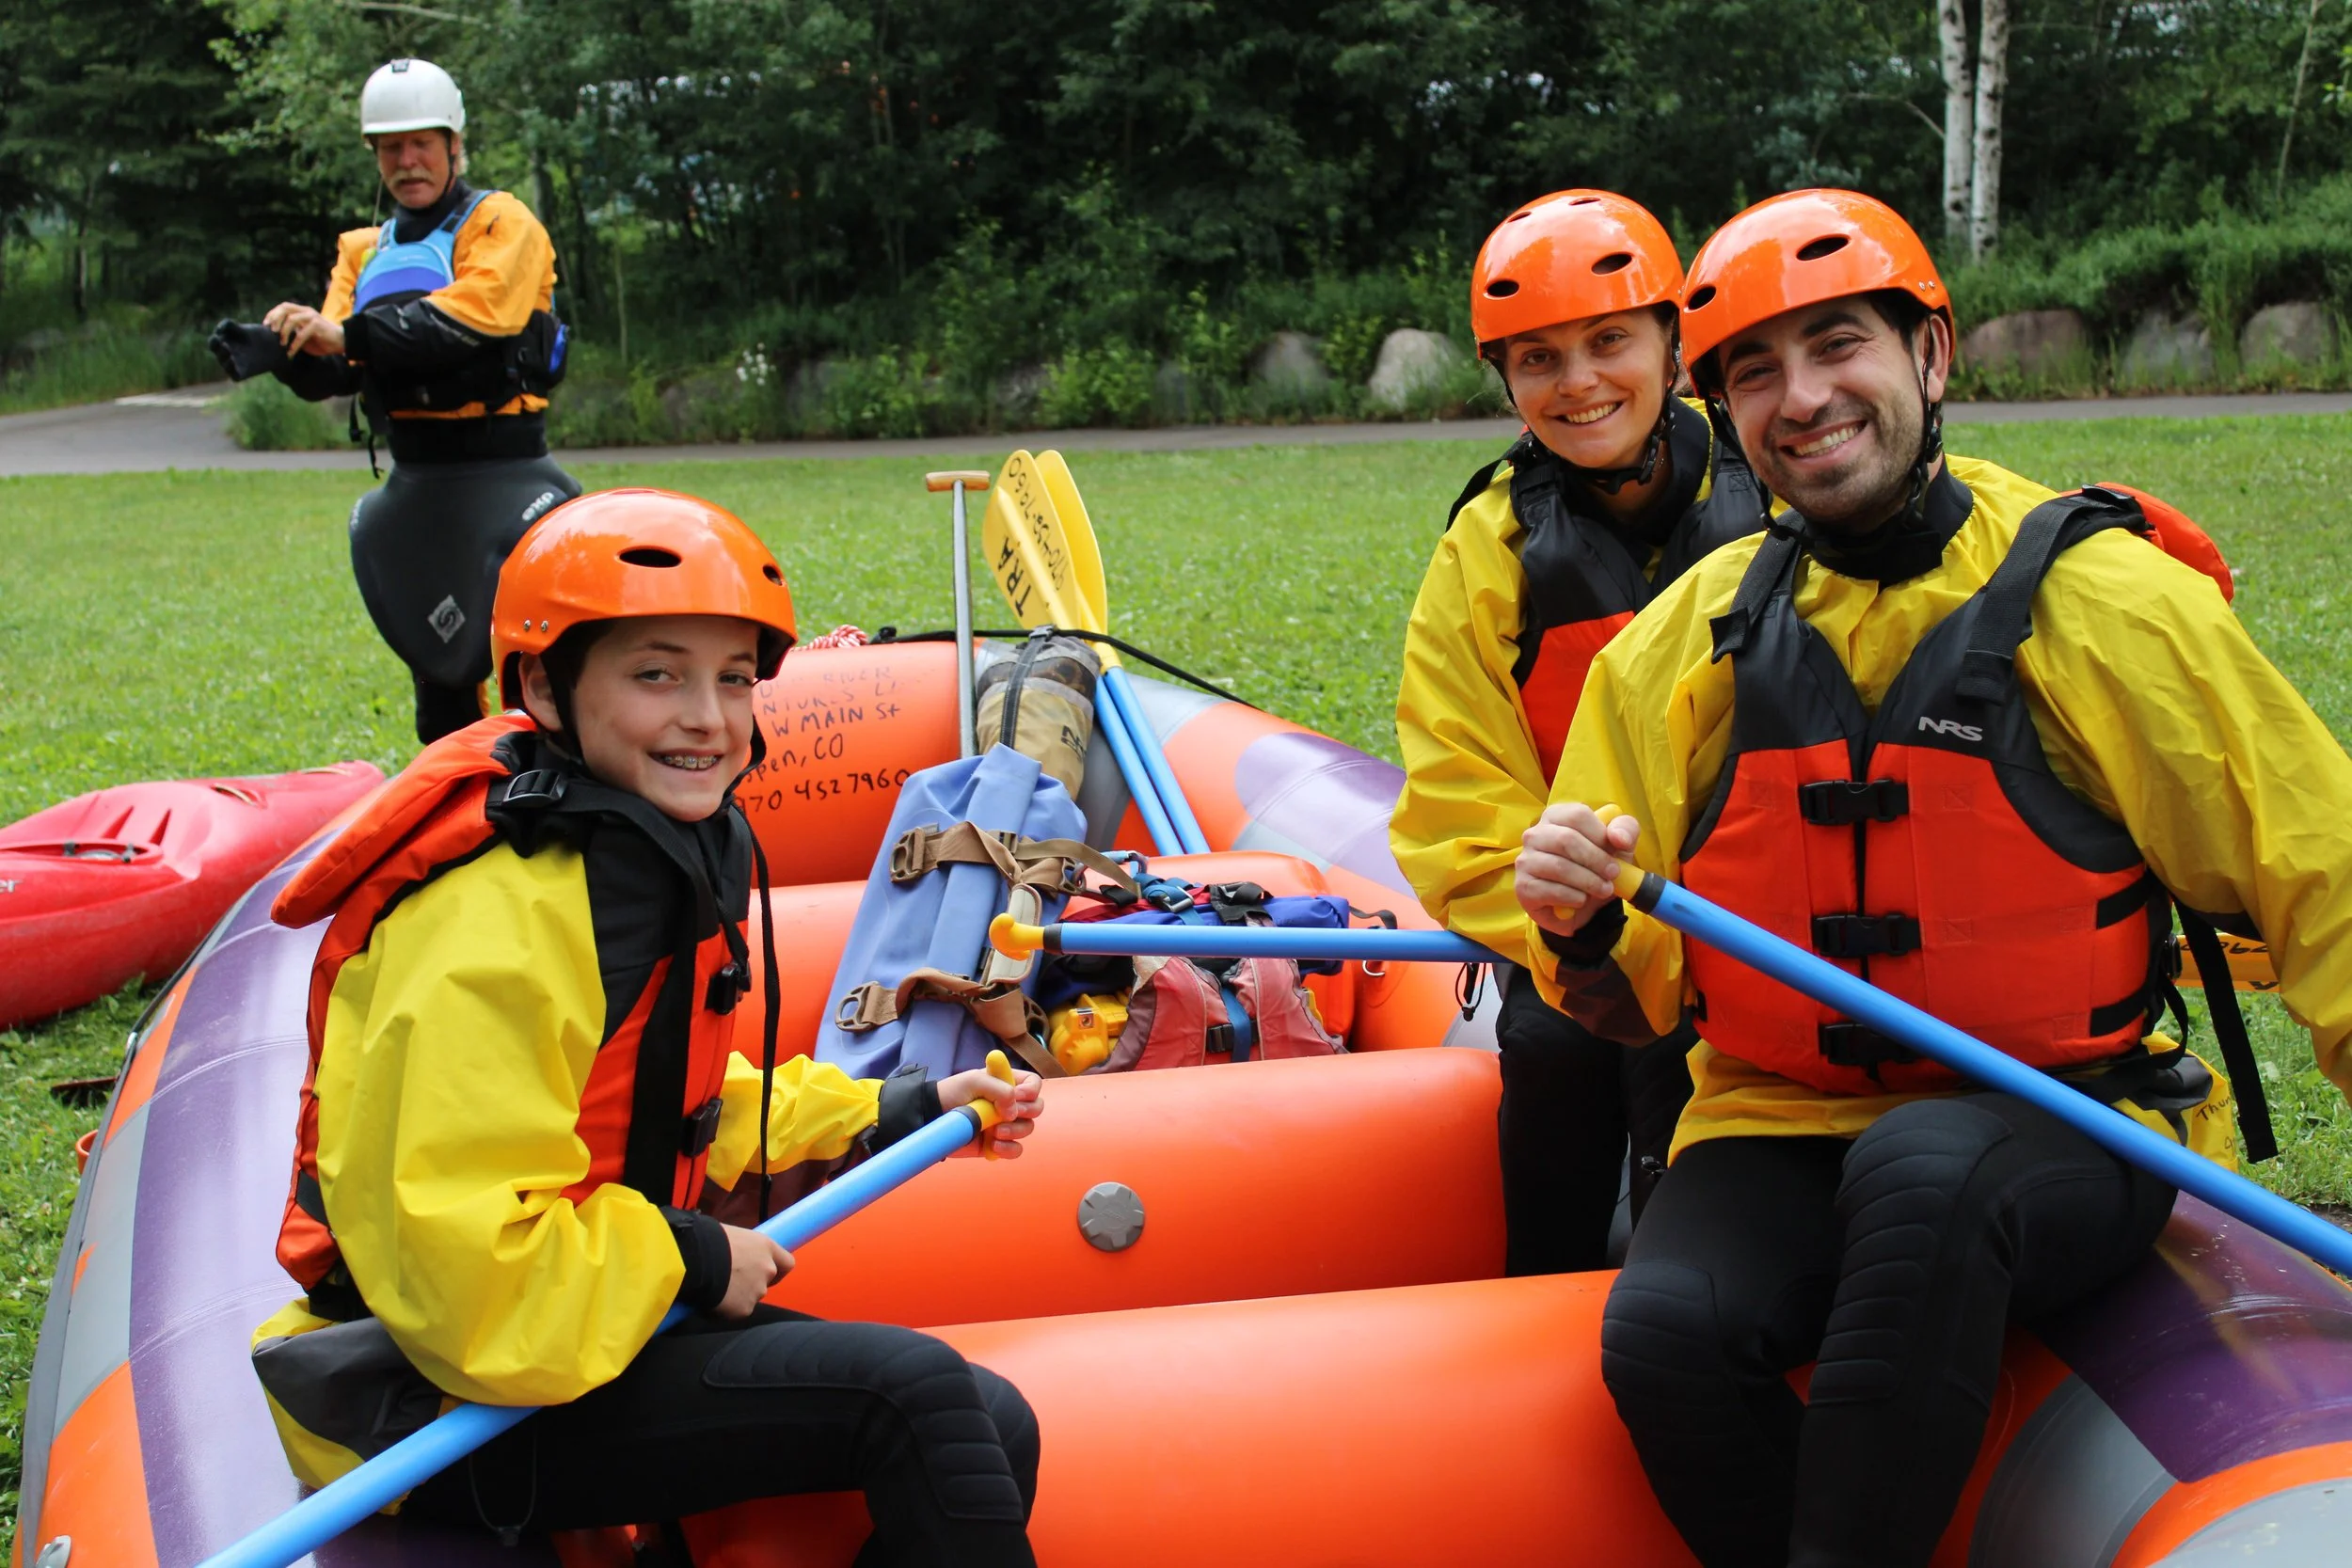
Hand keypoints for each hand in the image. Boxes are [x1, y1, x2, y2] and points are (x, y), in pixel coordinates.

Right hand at [207, 319, 286, 382]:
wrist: (275, 347)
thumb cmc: (257, 336)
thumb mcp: (244, 329)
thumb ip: (230, 325)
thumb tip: (220, 329)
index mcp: (223, 343)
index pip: (213, 342)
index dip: (214, 340)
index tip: (219, 335)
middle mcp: (226, 355)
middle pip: (217, 352)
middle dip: (218, 349)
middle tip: (224, 344)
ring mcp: (233, 365)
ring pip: (224, 364)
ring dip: (226, 359)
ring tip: (230, 353)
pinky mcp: (242, 374)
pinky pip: (234, 375)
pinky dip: (232, 370)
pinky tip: (234, 362)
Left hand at [262, 301, 345, 357]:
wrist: (342, 343)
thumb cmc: (322, 340)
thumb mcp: (303, 334)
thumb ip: (292, 332)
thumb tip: (275, 338)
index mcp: (302, 311)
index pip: (283, 307)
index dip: (272, 314)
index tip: (265, 326)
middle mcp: (306, 311)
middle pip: (285, 308)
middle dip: (275, 319)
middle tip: (270, 332)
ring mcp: (312, 317)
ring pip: (291, 319)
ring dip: (284, 332)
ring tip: (282, 344)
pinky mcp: (318, 325)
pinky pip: (301, 334)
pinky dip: (295, 344)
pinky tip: (291, 352)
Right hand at [716, 1224, 792, 1317]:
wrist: (694, 1260)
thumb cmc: (708, 1241)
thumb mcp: (731, 1236)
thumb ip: (742, 1250)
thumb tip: (736, 1255)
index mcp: (766, 1247)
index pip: (787, 1263)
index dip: (777, 1270)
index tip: (766, 1272)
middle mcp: (767, 1269)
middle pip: (765, 1282)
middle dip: (750, 1284)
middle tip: (729, 1280)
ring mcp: (758, 1291)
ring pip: (750, 1298)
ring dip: (737, 1296)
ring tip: (715, 1288)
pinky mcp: (744, 1309)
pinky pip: (736, 1311)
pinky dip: (726, 1309)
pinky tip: (711, 1298)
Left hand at [937, 1065, 1042, 1157]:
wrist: (932, 1116)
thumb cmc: (952, 1093)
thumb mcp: (974, 1081)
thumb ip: (999, 1089)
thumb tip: (1014, 1110)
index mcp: (1007, 1083)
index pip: (1033, 1084)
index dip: (1031, 1090)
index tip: (1018, 1095)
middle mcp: (1010, 1103)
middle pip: (1036, 1107)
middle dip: (1025, 1112)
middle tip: (1005, 1115)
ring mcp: (1005, 1124)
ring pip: (1028, 1129)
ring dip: (1015, 1131)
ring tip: (995, 1131)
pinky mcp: (997, 1144)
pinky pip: (1016, 1150)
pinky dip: (1009, 1149)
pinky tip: (994, 1145)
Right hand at [1516, 805, 1641, 936]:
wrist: (1583, 905)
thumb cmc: (1597, 867)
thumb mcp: (1619, 846)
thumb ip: (1626, 831)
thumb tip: (1619, 838)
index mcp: (1556, 816)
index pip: (1577, 815)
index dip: (1601, 834)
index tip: (1618, 851)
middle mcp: (1535, 834)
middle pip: (1566, 839)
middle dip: (1596, 859)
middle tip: (1613, 874)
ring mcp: (1525, 861)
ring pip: (1559, 866)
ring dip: (1588, 881)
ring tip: (1604, 890)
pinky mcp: (1523, 887)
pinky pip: (1550, 891)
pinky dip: (1574, 898)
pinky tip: (1582, 900)